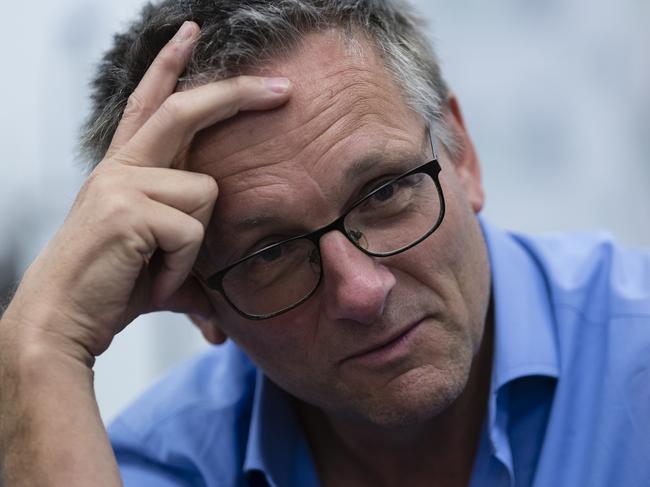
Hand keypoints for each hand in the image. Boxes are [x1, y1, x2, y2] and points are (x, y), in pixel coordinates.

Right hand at [2, 21, 291, 363]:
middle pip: (185, 109)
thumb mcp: (160, 268)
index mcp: (125, 169)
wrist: (61, 322)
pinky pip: (192, 231)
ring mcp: (122, 184)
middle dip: (238, 94)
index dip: (169, 66)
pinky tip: (152, 278)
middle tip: (285, 90)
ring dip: (196, 244)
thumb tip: (223, 325)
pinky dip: (183, 267)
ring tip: (159, 269)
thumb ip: (193, 274)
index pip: (148, 103)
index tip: (191, 33)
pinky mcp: (127, 210)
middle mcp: (121, 166)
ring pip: (206, 192)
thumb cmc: (110, 291)